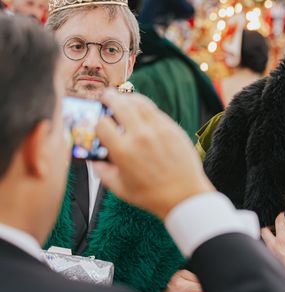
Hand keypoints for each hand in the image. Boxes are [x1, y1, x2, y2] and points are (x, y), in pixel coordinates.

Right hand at [93, 91, 213, 219]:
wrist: (183, 195)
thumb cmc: (151, 195)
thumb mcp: (119, 188)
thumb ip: (102, 171)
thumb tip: (94, 159)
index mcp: (123, 150)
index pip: (102, 123)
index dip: (97, 121)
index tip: (99, 123)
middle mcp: (140, 136)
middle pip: (120, 105)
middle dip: (110, 98)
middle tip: (107, 96)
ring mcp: (158, 130)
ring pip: (140, 103)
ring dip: (129, 98)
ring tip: (124, 98)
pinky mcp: (173, 129)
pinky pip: (156, 111)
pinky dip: (146, 107)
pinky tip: (143, 110)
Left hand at [261, 213, 284, 266]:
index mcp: (282, 240)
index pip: (278, 222)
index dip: (281, 216)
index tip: (283, 215)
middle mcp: (273, 245)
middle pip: (265, 230)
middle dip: (270, 227)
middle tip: (278, 227)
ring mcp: (269, 252)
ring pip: (265, 240)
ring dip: (270, 237)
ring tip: (280, 239)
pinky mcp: (269, 258)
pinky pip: (267, 248)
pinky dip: (271, 246)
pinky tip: (279, 249)